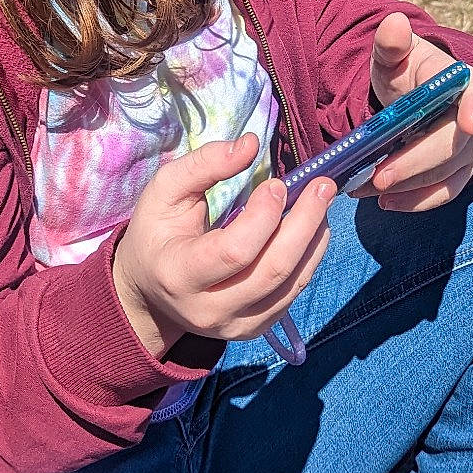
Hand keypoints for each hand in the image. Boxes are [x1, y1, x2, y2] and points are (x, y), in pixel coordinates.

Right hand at [113, 133, 335, 361]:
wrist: (149, 292)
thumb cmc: (157, 233)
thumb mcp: (165, 191)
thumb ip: (204, 164)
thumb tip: (250, 144)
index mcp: (179, 274)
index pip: (234, 251)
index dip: (263, 216)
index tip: (276, 184)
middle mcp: (208, 309)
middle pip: (272, 270)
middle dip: (304, 224)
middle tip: (323, 185)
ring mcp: (234, 325)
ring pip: (290, 285)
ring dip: (314, 240)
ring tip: (322, 203)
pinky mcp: (253, 328)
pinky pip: (292, 294)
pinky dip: (309, 259)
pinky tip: (312, 230)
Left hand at [355, 12, 472, 213]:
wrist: (412, 95)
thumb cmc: (406, 70)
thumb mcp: (394, 53)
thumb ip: (391, 42)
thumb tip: (393, 24)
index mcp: (465, 83)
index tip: (466, 121)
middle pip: (452, 146)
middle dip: (415, 163)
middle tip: (378, 176)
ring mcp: (467, 150)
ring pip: (446, 175)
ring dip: (408, 187)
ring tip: (368, 188)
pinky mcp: (454, 174)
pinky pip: (442, 194)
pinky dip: (416, 202)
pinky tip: (387, 204)